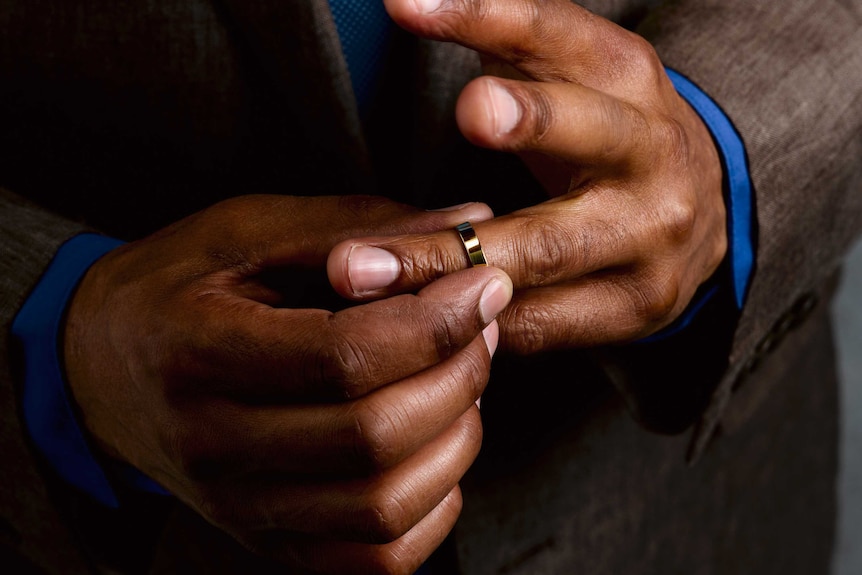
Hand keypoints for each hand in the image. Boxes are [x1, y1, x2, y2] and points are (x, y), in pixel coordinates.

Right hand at [63, 194, 511, 574]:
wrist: (96, 366)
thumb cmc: (176, 286)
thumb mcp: (249, 231)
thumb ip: (357, 227)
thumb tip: (468, 222)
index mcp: (198, 353)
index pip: (344, 357)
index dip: (435, 322)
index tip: (483, 285)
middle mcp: (212, 446)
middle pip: (373, 435)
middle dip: (458, 374)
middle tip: (479, 327)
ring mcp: (238, 507)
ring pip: (382, 506)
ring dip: (455, 440)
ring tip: (463, 382)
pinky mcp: (265, 540)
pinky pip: (373, 558)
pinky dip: (431, 508)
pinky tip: (436, 447)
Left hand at [329, 0, 727, 351]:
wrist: (699, 213)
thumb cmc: (602, 133)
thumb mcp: (570, 74)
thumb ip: (501, 36)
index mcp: (625, 77)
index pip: (556, 32)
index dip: (485, 14)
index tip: (407, 3)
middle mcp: (651, 152)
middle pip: (586, 134)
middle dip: (530, 121)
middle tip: (471, 109)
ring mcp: (649, 237)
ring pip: (545, 250)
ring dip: (450, 260)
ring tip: (364, 271)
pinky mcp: (636, 306)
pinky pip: (541, 321)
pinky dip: (474, 322)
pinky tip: (413, 324)